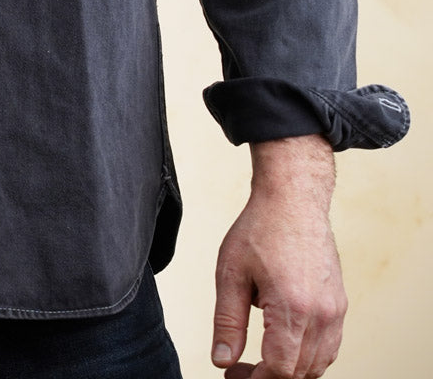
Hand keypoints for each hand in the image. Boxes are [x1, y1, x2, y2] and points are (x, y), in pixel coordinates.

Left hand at [211, 136, 346, 378]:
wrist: (293, 200)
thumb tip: (222, 360)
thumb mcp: (230, 273)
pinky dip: (307, 356)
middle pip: (300, 373)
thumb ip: (227, 321)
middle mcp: (321, 315)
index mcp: (292, 309)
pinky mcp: (339, 306)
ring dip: (289, 369)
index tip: (232, 373)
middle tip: (239, 367)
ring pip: (317, 364)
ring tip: (258, 357)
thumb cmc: (260, 229)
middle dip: (269, 376)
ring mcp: (335, 312)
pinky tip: (282, 344)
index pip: (279, 370)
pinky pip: (328, 347)